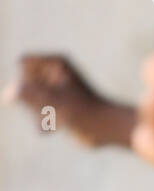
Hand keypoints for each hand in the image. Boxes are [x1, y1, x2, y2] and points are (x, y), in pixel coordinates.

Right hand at [3, 54, 131, 146]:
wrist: (107, 130)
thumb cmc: (86, 112)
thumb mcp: (56, 102)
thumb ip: (30, 96)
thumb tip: (8, 95)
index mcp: (56, 61)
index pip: (22, 63)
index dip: (30, 80)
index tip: (51, 89)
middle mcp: (52, 72)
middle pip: (22, 84)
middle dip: (34, 100)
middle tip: (57, 106)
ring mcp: (51, 89)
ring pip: (25, 101)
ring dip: (37, 114)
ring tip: (58, 118)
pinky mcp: (52, 105)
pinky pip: (32, 114)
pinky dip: (42, 123)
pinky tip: (57, 128)